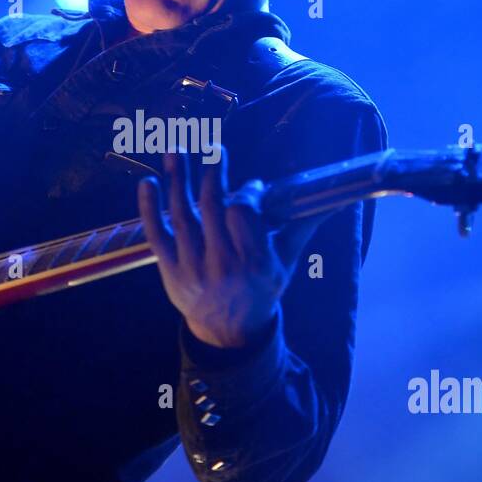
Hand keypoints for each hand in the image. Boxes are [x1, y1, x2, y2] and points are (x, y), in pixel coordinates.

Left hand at [138, 147, 322, 349]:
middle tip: (215, 150)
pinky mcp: (170, 271)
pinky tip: (148, 182)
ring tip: (176, 149)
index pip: (244, 214)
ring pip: (182, 216)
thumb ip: (302, 226)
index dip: (248, 193)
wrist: (229, 332)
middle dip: (213, 174)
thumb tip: (332, 197)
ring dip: (178, 180)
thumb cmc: (262, 289)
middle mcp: (223, 266)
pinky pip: (156, 236)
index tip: (253, 186)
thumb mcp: (286, 262)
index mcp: (255, 263)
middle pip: (212, 209)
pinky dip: (149, 209)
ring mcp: (193, 268)